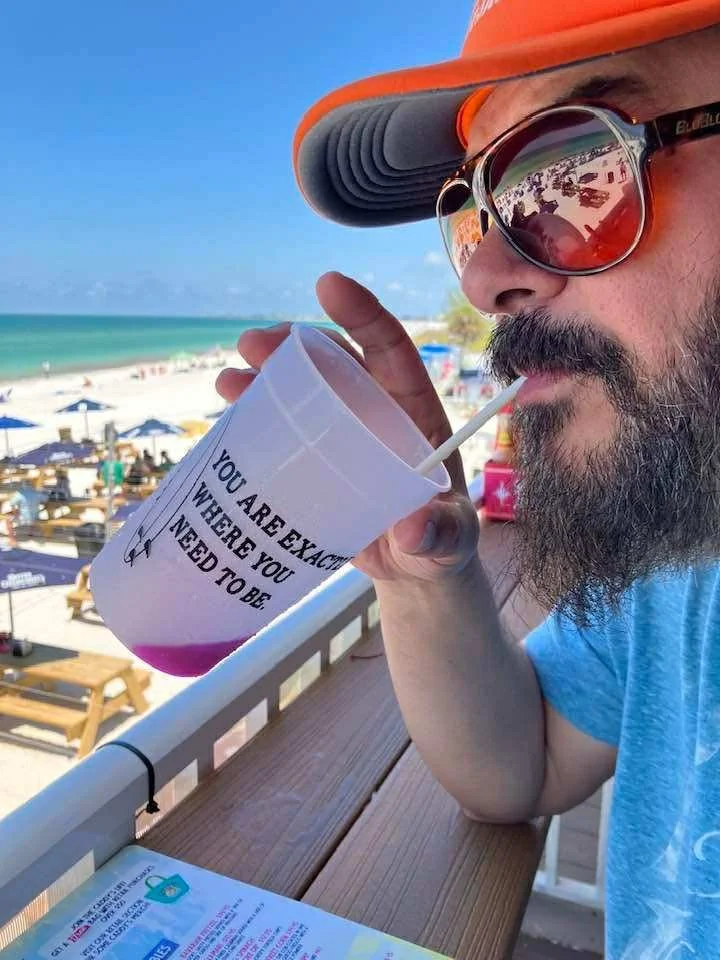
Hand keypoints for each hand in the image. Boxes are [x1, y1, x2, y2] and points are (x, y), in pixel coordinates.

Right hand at [216, 272, 479, 582]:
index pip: (390, 350)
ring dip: (263, 376)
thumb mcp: (449, 539)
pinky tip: (227, 408)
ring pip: (299, 391)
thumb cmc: (441, 545)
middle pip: (333, 363)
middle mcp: (373, 413)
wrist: (412, 573)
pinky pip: (280, 429)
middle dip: (293, 344)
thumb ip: (439, 532)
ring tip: (229, 380)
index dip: (363, 313)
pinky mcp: (313, 463)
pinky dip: (252, 415)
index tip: (327, 283)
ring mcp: (339, 436)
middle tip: (254, 343)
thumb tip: (414, 527)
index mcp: (412, 413)